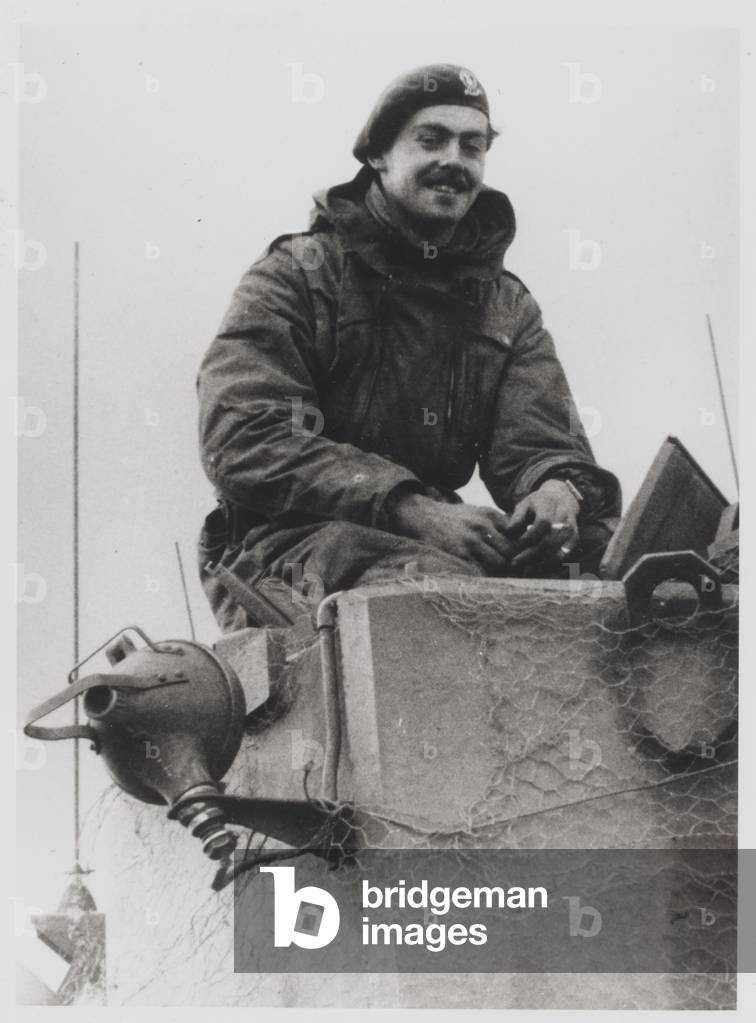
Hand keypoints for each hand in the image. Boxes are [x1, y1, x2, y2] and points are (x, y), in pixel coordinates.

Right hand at [391, 494, 514, 574]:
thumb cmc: (456, 517)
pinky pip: (481, 570)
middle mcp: (482, 527)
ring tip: (501, 574)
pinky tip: (485, 575)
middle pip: (511, 550)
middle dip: (515, 562)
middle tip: (515, 570)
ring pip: (499, 563)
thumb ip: (499, 521)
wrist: (427, 517)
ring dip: (501, 571)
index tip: (521, 555)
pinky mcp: (460, 554)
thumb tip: (522, 534)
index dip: (522, 548)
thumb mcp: (479, 511)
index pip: (516, 534)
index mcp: (490, 516)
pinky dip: (486, 575)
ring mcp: (471, 541)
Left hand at [504, 479, 579, 570]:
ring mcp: (571, 528)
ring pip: (559, 550)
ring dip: (541, 562)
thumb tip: (508, 531)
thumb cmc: (537, 504)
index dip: (529, 537)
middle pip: (550, 540)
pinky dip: (552, 563)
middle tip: (515, 563)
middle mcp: (563, 517)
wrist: (561, 497)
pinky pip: (566, 554)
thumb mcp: (524, 504)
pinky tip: (539, 570)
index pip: (542, 523)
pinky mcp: (575, 538)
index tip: (516, 545)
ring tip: (525, 570)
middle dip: (532, 554)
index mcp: (549, 506)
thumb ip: (516, 517)